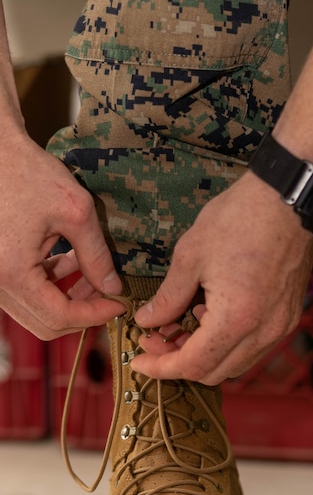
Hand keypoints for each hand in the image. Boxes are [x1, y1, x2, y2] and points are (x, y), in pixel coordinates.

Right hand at [0, 133, 123, 337]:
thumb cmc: (27, 171)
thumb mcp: (75, 212)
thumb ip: (96, 255)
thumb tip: (112, 287)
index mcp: (11, 271)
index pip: (59, 316)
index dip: (94, 315)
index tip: (118, 304)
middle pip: (44, 323)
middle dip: (81, 313)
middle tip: (109, 297)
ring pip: (34, 310)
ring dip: (67, 298)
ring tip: (93, 275)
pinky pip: (23, 292)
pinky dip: (49, 284)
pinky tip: (70, 261)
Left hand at [131, 171, 312, 384]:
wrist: (286, 200)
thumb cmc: (240, 219)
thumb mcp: (191, 256)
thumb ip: (168, 297)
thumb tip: (148, 321)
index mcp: (236, 320)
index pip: (193, 365)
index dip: (161, 368)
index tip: (139, 360)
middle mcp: (262, 332)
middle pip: (214, 373)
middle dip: (179, 362)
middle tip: (155, 339)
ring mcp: (279, 328)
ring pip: (234, 364)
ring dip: (204, 355)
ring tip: (180, 326)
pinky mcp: (287, 318)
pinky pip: (252, 347)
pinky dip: (227, 344)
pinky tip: (210, 316)